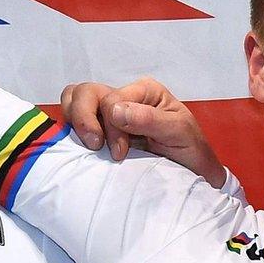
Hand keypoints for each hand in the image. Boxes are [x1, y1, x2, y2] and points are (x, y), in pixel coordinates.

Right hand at [58, 78, 226, 184]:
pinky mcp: (101, 130)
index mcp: (144, 91)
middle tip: (96, 146)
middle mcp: (124, 97)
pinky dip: (71, 129)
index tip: (121, 153)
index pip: (111, 98)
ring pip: (74, 99)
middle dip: (84, 119)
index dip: (111, 126)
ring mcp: (110, 113)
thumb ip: (149, 119)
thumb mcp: (178, 132)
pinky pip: (73, 119)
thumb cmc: (190, 149)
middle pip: (86, 92)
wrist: (192, 172)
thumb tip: (114, 111)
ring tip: (90, 145)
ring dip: (75, 121)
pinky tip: (83, 147)